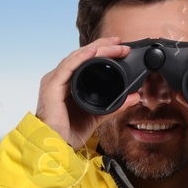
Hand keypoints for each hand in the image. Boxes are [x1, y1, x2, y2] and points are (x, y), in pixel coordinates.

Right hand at [35, 36, 131, 150]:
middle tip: (120, 42)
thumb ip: (116, 105)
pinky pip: (68, 67)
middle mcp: (61, 78)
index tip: (120, 48)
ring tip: (113, 45)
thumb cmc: (71, 131)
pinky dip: (81, 58)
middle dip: (102, 46)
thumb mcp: (98, 115)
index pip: (87, 61)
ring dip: (96, 49)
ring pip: (77, 57)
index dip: (103, 52)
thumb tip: (135, 97)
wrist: (56, 144)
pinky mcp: (52, 85)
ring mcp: (55, 80)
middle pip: (82, 55)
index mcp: (70, 82)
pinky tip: (93, 52)